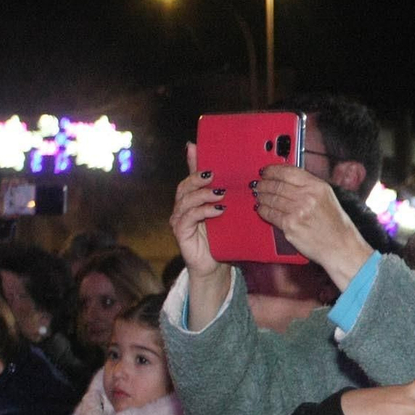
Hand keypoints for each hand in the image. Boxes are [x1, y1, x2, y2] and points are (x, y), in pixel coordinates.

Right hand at [169, 142, 230, 321]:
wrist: (215, 267)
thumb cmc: (223, 238)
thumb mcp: (228, 213)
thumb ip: (228, 195)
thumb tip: (234, 177)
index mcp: (193, 198)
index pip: (191, 175)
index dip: (192, 161)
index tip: (195, 147)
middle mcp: (183, 206)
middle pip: (185, 185)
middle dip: (199, 177)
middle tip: (214, 174)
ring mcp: (179, 219)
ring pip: (186, 200)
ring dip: (204, 194)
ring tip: (221, 193)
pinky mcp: (180, 231)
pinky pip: (189, 217)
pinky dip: (203, 211)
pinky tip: (217, 210)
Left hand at [254, 164, 373, 288]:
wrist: (340, 247)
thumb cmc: (336, 226)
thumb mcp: (327, 198)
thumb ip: (308, 187)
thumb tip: (286, 180)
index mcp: (317, 187)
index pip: (288, 172)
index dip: (273, 170)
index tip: (266, 171)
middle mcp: (307, 197)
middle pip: (277, 185)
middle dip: (264, 184)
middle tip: (258, 184)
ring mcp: (297, 211)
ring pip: (271, 198)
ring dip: (261, 196)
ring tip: (258, 195)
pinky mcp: (290, 226)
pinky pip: (270, 214)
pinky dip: (263, 210)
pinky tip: (261, 209)